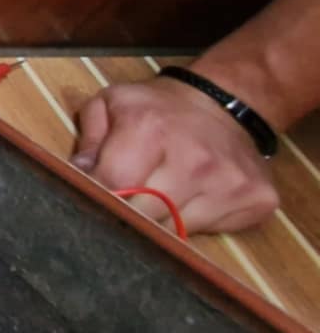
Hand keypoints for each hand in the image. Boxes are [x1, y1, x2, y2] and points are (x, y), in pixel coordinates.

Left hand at [72, 78, 277, 233]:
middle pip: (145, 215)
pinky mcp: (255, 200)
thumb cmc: (158, 108)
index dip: (98, 195)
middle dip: (127, 213)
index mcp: (149, 129)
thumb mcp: (112, 103)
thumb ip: (88, 138)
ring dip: (160, 221)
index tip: (92, 198)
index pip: (114, 184)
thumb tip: (79, 175)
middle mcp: (193, 159)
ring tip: (159, 197)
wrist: (226, 101)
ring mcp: (228, 183)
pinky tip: (191, 200)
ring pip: (176, 231)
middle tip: (123, 203)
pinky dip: (195, 224)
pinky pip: (211, 231)